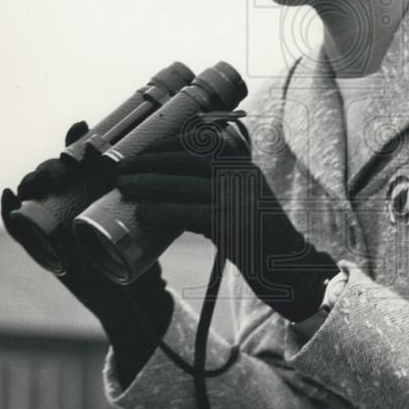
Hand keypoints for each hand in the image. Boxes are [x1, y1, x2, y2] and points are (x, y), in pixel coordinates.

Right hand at [2, 121, 173, 387]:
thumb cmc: (148, 253)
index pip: (76, 159)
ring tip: (42, 177)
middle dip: (53, 162)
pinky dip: (9, 213)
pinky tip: (10, 197)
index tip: (83, 126)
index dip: (73, 141)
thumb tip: (197, 141)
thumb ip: (168, 189)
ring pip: (33, 195)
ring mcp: (53, 226)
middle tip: (66, 165)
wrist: (139, 298)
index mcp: (92, 193)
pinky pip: (19, 230)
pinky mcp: (43, 250)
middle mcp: (69, 205)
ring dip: (32, 180)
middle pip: (51, 175)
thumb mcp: (155, 215)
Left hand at [113, 119, 337, 322]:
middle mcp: (241, 175)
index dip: (166, 144)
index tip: (141, 150)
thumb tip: (168, 191)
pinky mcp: (231, 224)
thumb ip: (212, 191)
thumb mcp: (240, 202)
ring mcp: (237, 198)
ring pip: (183, 184)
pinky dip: (162, 211)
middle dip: (149, 161)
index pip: (200, 143)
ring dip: (148, 183)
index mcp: (243, 165)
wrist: (288, 265)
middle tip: (120, 168)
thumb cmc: (258, 236)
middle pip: (187, 159)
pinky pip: (188, 213)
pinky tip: (142, 213)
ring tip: (122, 186)